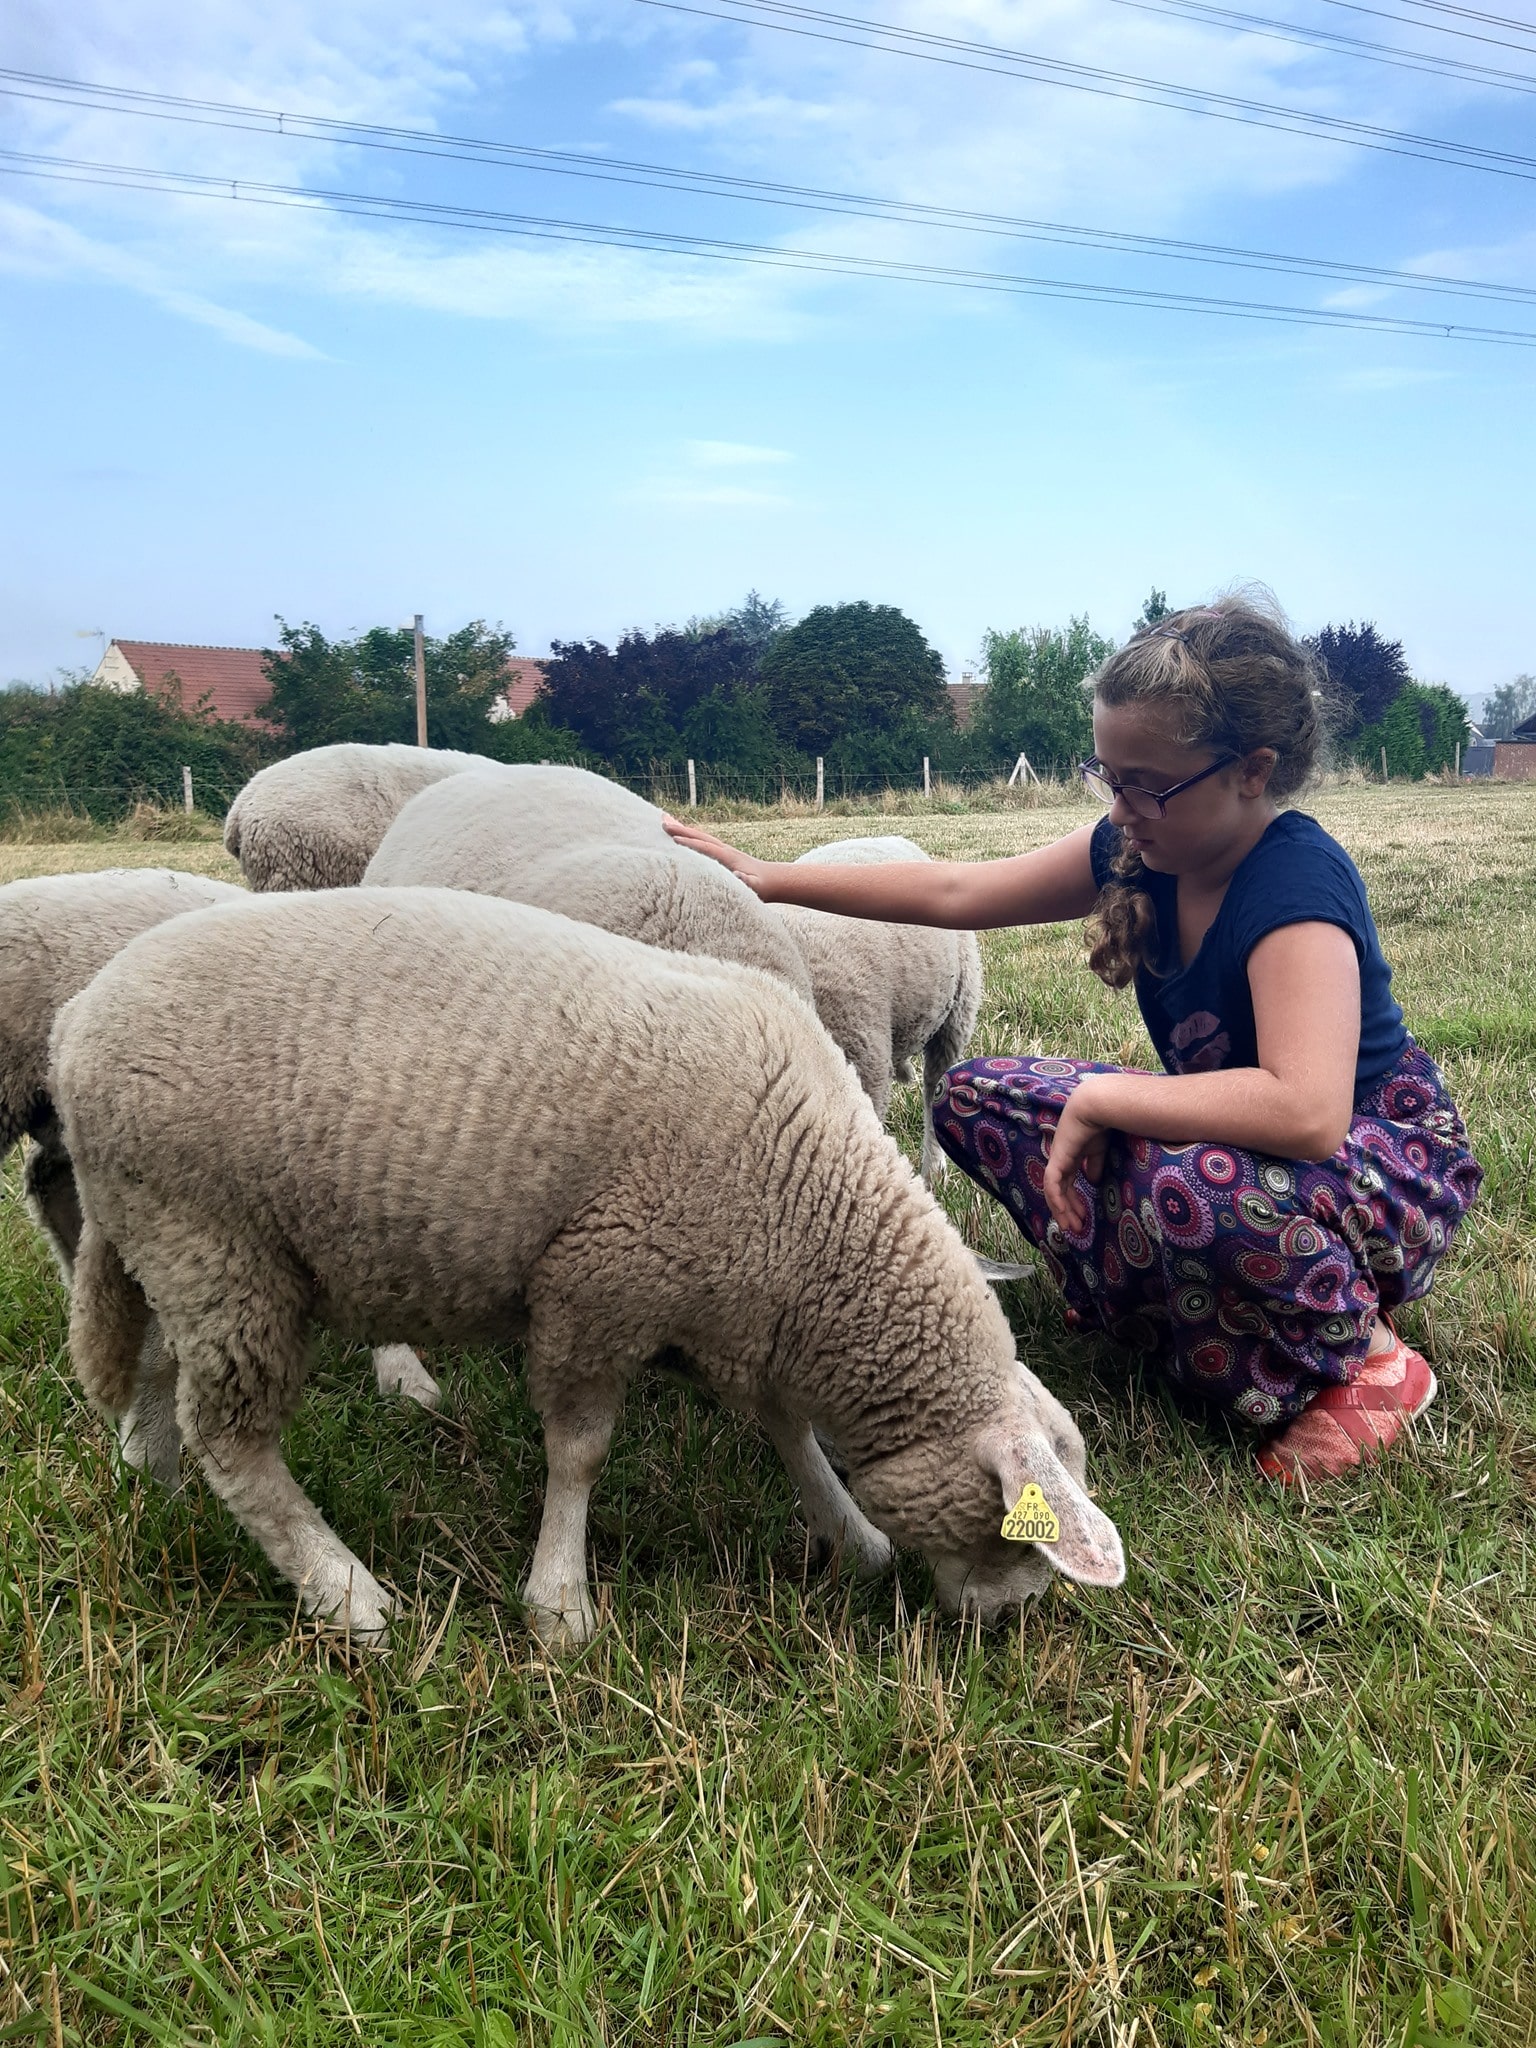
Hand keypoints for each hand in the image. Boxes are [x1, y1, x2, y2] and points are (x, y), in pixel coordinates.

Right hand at [661, 815, 773, 894]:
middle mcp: (724, 849)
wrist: (772, 879)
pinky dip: (688, 835)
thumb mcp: (756, 887)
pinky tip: (679, 833)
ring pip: (699, 836)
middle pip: (700, 837)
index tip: (674, 838)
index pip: (707, 848)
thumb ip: (748, 882)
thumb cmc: (762, 887)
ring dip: (682, 828)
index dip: (691, 843)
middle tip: (662, 823)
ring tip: (665, 821)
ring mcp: (722, 849)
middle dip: (682, 830)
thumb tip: (739, 875)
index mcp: (729, 858)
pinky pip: (701, 841)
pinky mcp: (720, 852)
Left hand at [1042, 1084, 1111, 1236]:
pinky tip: (1062, 1212)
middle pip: (1060, 1191)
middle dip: (1067, 1211)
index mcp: (1071, 1157)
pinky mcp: (1058, 1158)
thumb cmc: (1102, 1123)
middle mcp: (1061, 1159)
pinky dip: (1056, 1199)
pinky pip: (1052, 1184)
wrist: (1098, 1106)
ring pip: (1053, 1191)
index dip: (1074, 1201)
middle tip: (1075, 1228)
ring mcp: (1057, 1159)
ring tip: (1071, 1226)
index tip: (1083, 1217)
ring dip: (1062, 1210)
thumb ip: (1094, 1166)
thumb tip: (1093, 1182)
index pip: (1068, 1184)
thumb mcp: (1099, 1150)